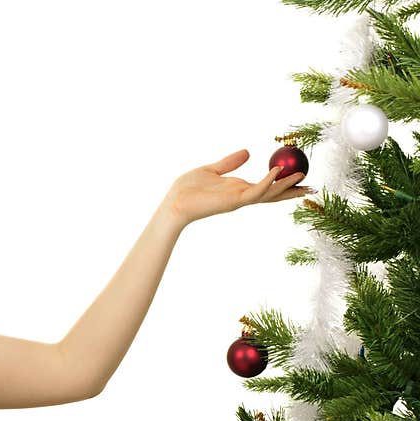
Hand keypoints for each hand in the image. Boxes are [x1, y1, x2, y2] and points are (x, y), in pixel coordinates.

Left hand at [159, 148, 314, 225]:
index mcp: (239, 189)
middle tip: (313, 186)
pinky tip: (277, 172)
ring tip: (303, 176)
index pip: (267, 187)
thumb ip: (230, 162)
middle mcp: (242, 196)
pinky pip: (255, 191)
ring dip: (286, 186)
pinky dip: (267, 182)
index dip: (285, 184)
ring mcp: (239, 199)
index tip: (302, 178)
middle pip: (274, 194)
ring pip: (269, 193)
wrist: (174, 200)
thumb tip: (248, 152)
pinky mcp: (233, 201)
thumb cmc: (188, 188)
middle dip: (293, 191)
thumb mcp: (213, 169)